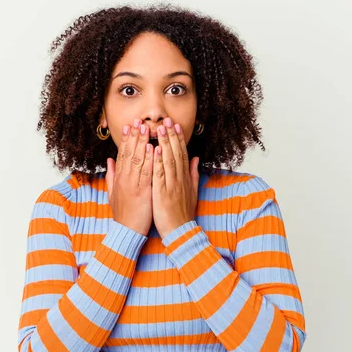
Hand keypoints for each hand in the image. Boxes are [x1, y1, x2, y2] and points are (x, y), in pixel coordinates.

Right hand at [106, 120, 153, 235]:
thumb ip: (111, 176)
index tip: (130, 126)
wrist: (127, 231)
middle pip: (129, 153)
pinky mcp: (142, 192)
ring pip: (137, 159)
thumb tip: (110, 160)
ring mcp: (133, 184)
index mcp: (119, 178)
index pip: (122, 154)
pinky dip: (149, 160)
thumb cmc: (123, 214)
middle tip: (138, 121)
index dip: (126, 139)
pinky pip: (146, 173)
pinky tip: (152, 148)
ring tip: (146, 128)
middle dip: (134, 136)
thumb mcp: (112, 193)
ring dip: (142, 143)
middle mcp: (125, 179)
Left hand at [152, 117, 199, 237]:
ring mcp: (172, 185)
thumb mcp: (192, 191)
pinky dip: (158, 161)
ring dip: (164, 142)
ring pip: (168, 159)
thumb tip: (195, 158)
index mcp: (184, 178)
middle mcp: (179, 179)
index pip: (181, 153)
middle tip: (166, 119)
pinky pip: (160, 174)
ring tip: (160, 128)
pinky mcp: (163, 192)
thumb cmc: (183, 213)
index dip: (178, 138)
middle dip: (170, 135)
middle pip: (175, 153)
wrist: (180, 231)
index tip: (174, 125)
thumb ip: (192, 174)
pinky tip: (155, 149)